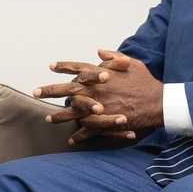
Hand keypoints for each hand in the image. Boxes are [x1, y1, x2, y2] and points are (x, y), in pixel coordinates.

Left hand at [32, 49, 163, 144]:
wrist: (157, 102)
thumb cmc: (145, 82)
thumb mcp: (131, 63)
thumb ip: (114, 56)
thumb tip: (100, 52)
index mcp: (100, 75)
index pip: (77, 68)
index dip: (63, 67)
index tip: (51, 66)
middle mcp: (95, 90)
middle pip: (67, 90)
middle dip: (49, 91)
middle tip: (35, 92)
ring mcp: (97, 107)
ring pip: (73, 113)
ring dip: (59, 116)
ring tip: (47, 119)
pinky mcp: (104, 122)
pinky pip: (88, 131)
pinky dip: (80, 136)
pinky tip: (71, 139)